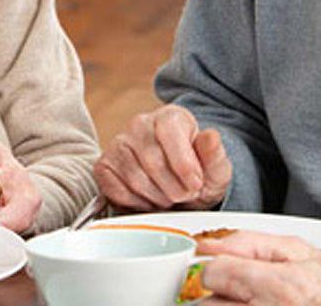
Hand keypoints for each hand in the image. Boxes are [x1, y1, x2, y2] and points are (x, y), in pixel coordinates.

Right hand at [94, 105, 230, 210]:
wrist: (179, 187)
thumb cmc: (197, 174)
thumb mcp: (216, 168)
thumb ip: (214, 154)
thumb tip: (210, 136)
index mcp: (169, 117)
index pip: (169, 133)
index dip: (184, 165)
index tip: (196, 185)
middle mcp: (139, 124)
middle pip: (153, 162)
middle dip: (174, 188)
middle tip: (184, 194)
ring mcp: (118, 144)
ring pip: (135, 178)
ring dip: (157, 198)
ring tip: (169, 196)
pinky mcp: (104, 166)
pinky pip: (116, 190)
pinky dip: (137, 204)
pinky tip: (149, 199)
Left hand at [197, 231, 320, 305]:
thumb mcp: (291, 248)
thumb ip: (245, 243)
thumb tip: (207, 246)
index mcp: (279, 288)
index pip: (213, 273)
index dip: (215, 266)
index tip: (224, 268)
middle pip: (207, 305)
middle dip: (216, 293)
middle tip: (238, 290)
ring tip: (248, 301)